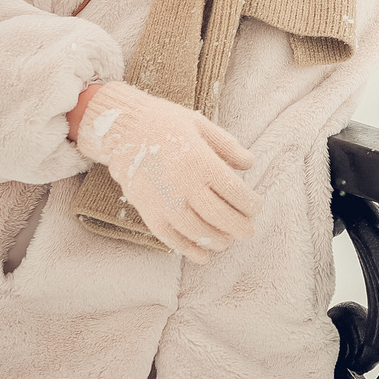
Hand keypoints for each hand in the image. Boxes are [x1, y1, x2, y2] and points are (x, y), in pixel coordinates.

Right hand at [72, 83, 261, 262]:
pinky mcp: (148, 212)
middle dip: (239, 227)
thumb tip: (248, 164)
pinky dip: (189, 250)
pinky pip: (171, 238)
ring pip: (198, 231)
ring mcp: (164, 202)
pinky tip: (203, 255)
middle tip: (248, 230)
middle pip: (220, 216)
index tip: (256, 207)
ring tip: (228, 240)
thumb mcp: (201, 125)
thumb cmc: (165, 123)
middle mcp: (183, 185)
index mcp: (200, 161)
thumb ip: (227, 146)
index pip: (234, 191)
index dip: (250, 204)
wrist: (122, 128)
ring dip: (218, 240)